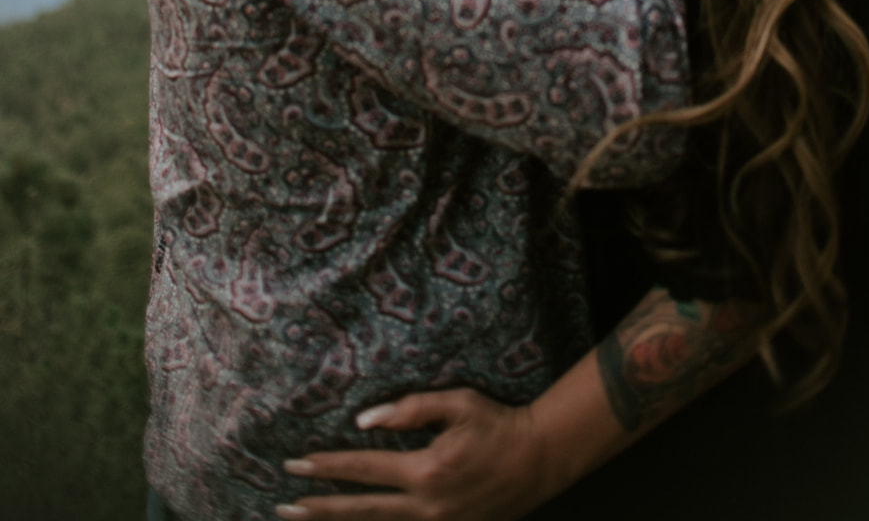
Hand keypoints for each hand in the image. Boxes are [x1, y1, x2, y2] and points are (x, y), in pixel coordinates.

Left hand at [275, 388, 544, 520]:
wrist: (540, 461)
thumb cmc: (499, 424)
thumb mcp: (459, 403)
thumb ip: (411, 409)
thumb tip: (365, 421)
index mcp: (425, 471)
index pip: (362, 468)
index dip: (326, 466)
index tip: (295, 463)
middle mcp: (426, 506)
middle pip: (360, 509)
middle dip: (319, 507)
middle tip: (284, 505)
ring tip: (306, 518)